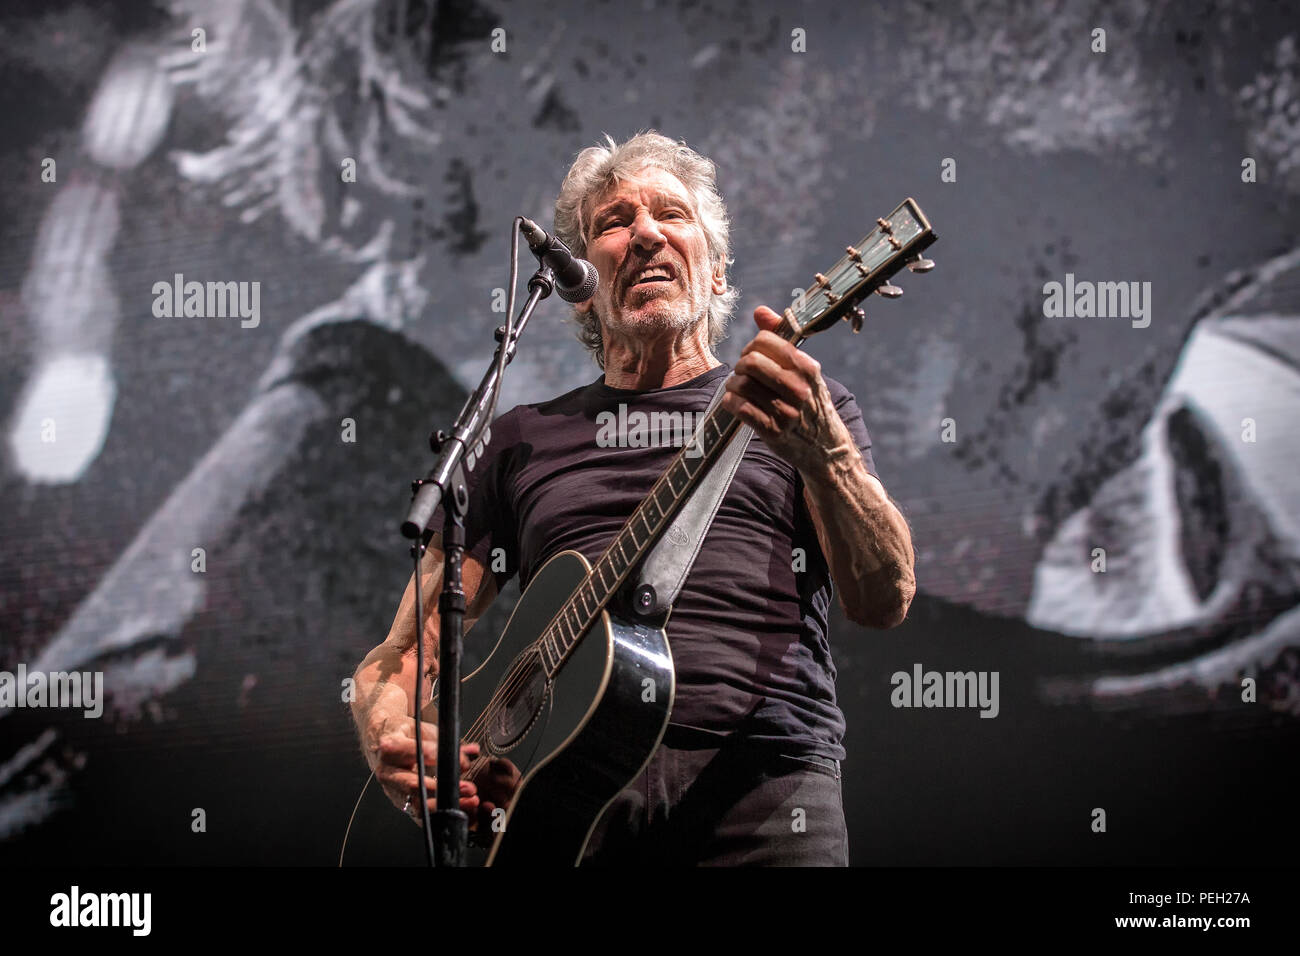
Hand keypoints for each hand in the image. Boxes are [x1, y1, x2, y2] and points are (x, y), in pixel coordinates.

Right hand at [369, 714, 482, 821]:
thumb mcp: (425, 730)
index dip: (440, 757)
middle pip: (414, 785)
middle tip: (468, 787)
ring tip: (469, 800)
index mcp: (390, 747)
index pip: (416, 752)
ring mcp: (393, 790)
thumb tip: (471, 753)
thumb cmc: (406, 735)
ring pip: (418, 804)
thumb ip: (448, 743)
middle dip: (443, 788)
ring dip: (446, 804)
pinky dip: (443, 813)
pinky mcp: (402, 803)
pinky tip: (460, 808)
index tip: (461, 761)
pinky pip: (422, 813)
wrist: (384, 742)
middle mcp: (388, 772)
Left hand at [722, 305, 853, 474]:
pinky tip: (735, 404)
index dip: (752, 346)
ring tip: (737, 389)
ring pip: (742, 385)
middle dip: (740, 366)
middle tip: (743, 374)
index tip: (753, 357)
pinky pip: (740, 408)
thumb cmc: (811, 404)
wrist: (826, 449)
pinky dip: (731, 403)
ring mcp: (786, 411)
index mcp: (807, 367)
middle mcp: (799, 388)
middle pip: (751, 362)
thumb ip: (782, 339)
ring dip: (732, 385)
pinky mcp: (773, 432)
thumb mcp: (805, 371)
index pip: (765, 341)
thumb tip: (760, 311)